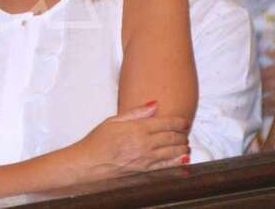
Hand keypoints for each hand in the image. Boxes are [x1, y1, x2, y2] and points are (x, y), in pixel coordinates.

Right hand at [71, 102, 189, 182]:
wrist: (90, 162)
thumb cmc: (99, 140)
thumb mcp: (114, 120)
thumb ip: (136, 112)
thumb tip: (154, 104)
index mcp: (138, 128)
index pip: (166, 123)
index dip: (179, 122)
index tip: (184, 121)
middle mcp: (145, 144)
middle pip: (172, 137)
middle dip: (181, 134)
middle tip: (184, 132)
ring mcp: (147, 158)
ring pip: (173, 151)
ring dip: (182, 147)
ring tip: (184, 144)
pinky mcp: (145, 170)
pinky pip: (167, 166)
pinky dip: (177, 162)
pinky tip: (183, 159)